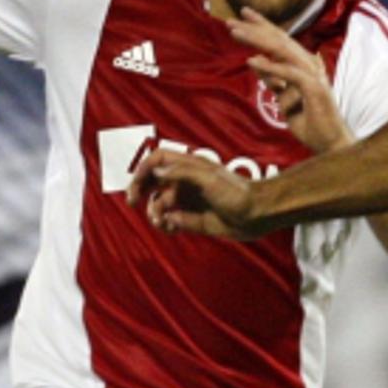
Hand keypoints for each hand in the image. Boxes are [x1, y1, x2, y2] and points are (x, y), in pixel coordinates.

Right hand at [127, 148, 267, 239]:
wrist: (255, 215)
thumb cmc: (235, 193)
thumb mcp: (207, 179)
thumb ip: (180, 173)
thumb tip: (155, 173)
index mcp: (188, 166)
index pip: (158, 160)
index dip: (143, 168)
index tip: (136, 183)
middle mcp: (185, 182)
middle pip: (153, 182)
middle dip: (140, 190)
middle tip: (132, 202)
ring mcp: (188, 201)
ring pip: (160, 204)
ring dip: (154, 212)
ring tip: (161, 221)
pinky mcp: (193, 220)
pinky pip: (171, 221)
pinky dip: (166, 225)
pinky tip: (171, 227)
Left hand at [228, 7, 353, 153]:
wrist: (331, 144)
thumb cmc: (311, 124)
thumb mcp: (285, 99)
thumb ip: (274, 81)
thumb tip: (256, 61)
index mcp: (303, 66)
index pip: (280, 41)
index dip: (260, 28)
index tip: (239, 21)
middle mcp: (309, 66)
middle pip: (279, 40)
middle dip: (254, 28)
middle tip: (230, 21)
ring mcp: (313, 75)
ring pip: (282, 51)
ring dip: (257, 40)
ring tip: (235, 33)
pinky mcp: (314, 88)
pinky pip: (289, 74)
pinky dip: (270, 67)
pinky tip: (252, 61)